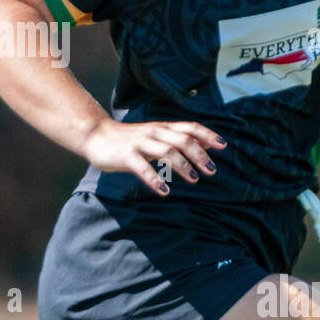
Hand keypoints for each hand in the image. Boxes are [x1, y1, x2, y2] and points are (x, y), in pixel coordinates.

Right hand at [83, 119, 226, 195]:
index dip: (207, 135)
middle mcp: (154, 132)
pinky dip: (155, 179)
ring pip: (166, 151)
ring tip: (194, 179)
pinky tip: (164, 191)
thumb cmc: (130, 139)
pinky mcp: (126, 155)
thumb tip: (207, 142)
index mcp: (162, 128)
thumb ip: (178, 138)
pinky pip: (142, 167)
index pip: (189, 128)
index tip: (223, 146)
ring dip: (182, 166)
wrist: (95, 135)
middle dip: (199, 155)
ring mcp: (139, 143)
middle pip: (182, 140)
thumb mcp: (156, 135)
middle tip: (212, 171)